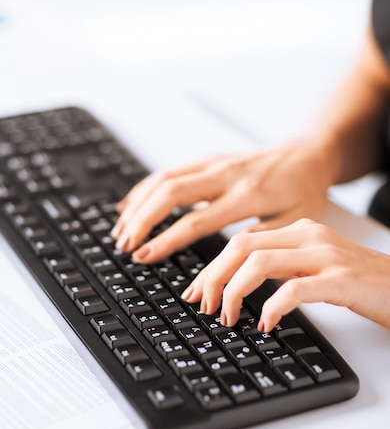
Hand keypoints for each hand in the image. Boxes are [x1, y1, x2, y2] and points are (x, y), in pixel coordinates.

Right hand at [111, 141, 335, 262]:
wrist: (309, 154)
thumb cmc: (303, 192)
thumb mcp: (292, 225)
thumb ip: (255, 246)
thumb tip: (221, 274)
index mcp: (247, 195)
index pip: (195, 221)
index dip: (165, 241)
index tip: (143, 256)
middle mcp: (225, 174)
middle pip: (170, 193)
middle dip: (142, 220)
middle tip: (125, 244)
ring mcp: (214, 163)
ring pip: (165, 178)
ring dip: (139, 203)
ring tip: (120, 228)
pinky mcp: (209, 159)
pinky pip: (171, 170)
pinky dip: (147, 187)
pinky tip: (131, 203)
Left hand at [181, 218, 389, 330]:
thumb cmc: (361, 282)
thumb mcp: (314, 266)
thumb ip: (282, 267)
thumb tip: (239, 285)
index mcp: (299, 230)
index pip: (241, 241)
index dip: (212, 266)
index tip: (195, 291)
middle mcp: (308, 236)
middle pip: (241, 246)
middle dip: (213, 277)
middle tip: (201, 305)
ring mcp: (325, 255)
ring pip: (260, 262)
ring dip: (233, 292)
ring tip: (226, 317)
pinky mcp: (341, 279)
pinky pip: (295, 289)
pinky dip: (272, 307)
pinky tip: (265, 324)